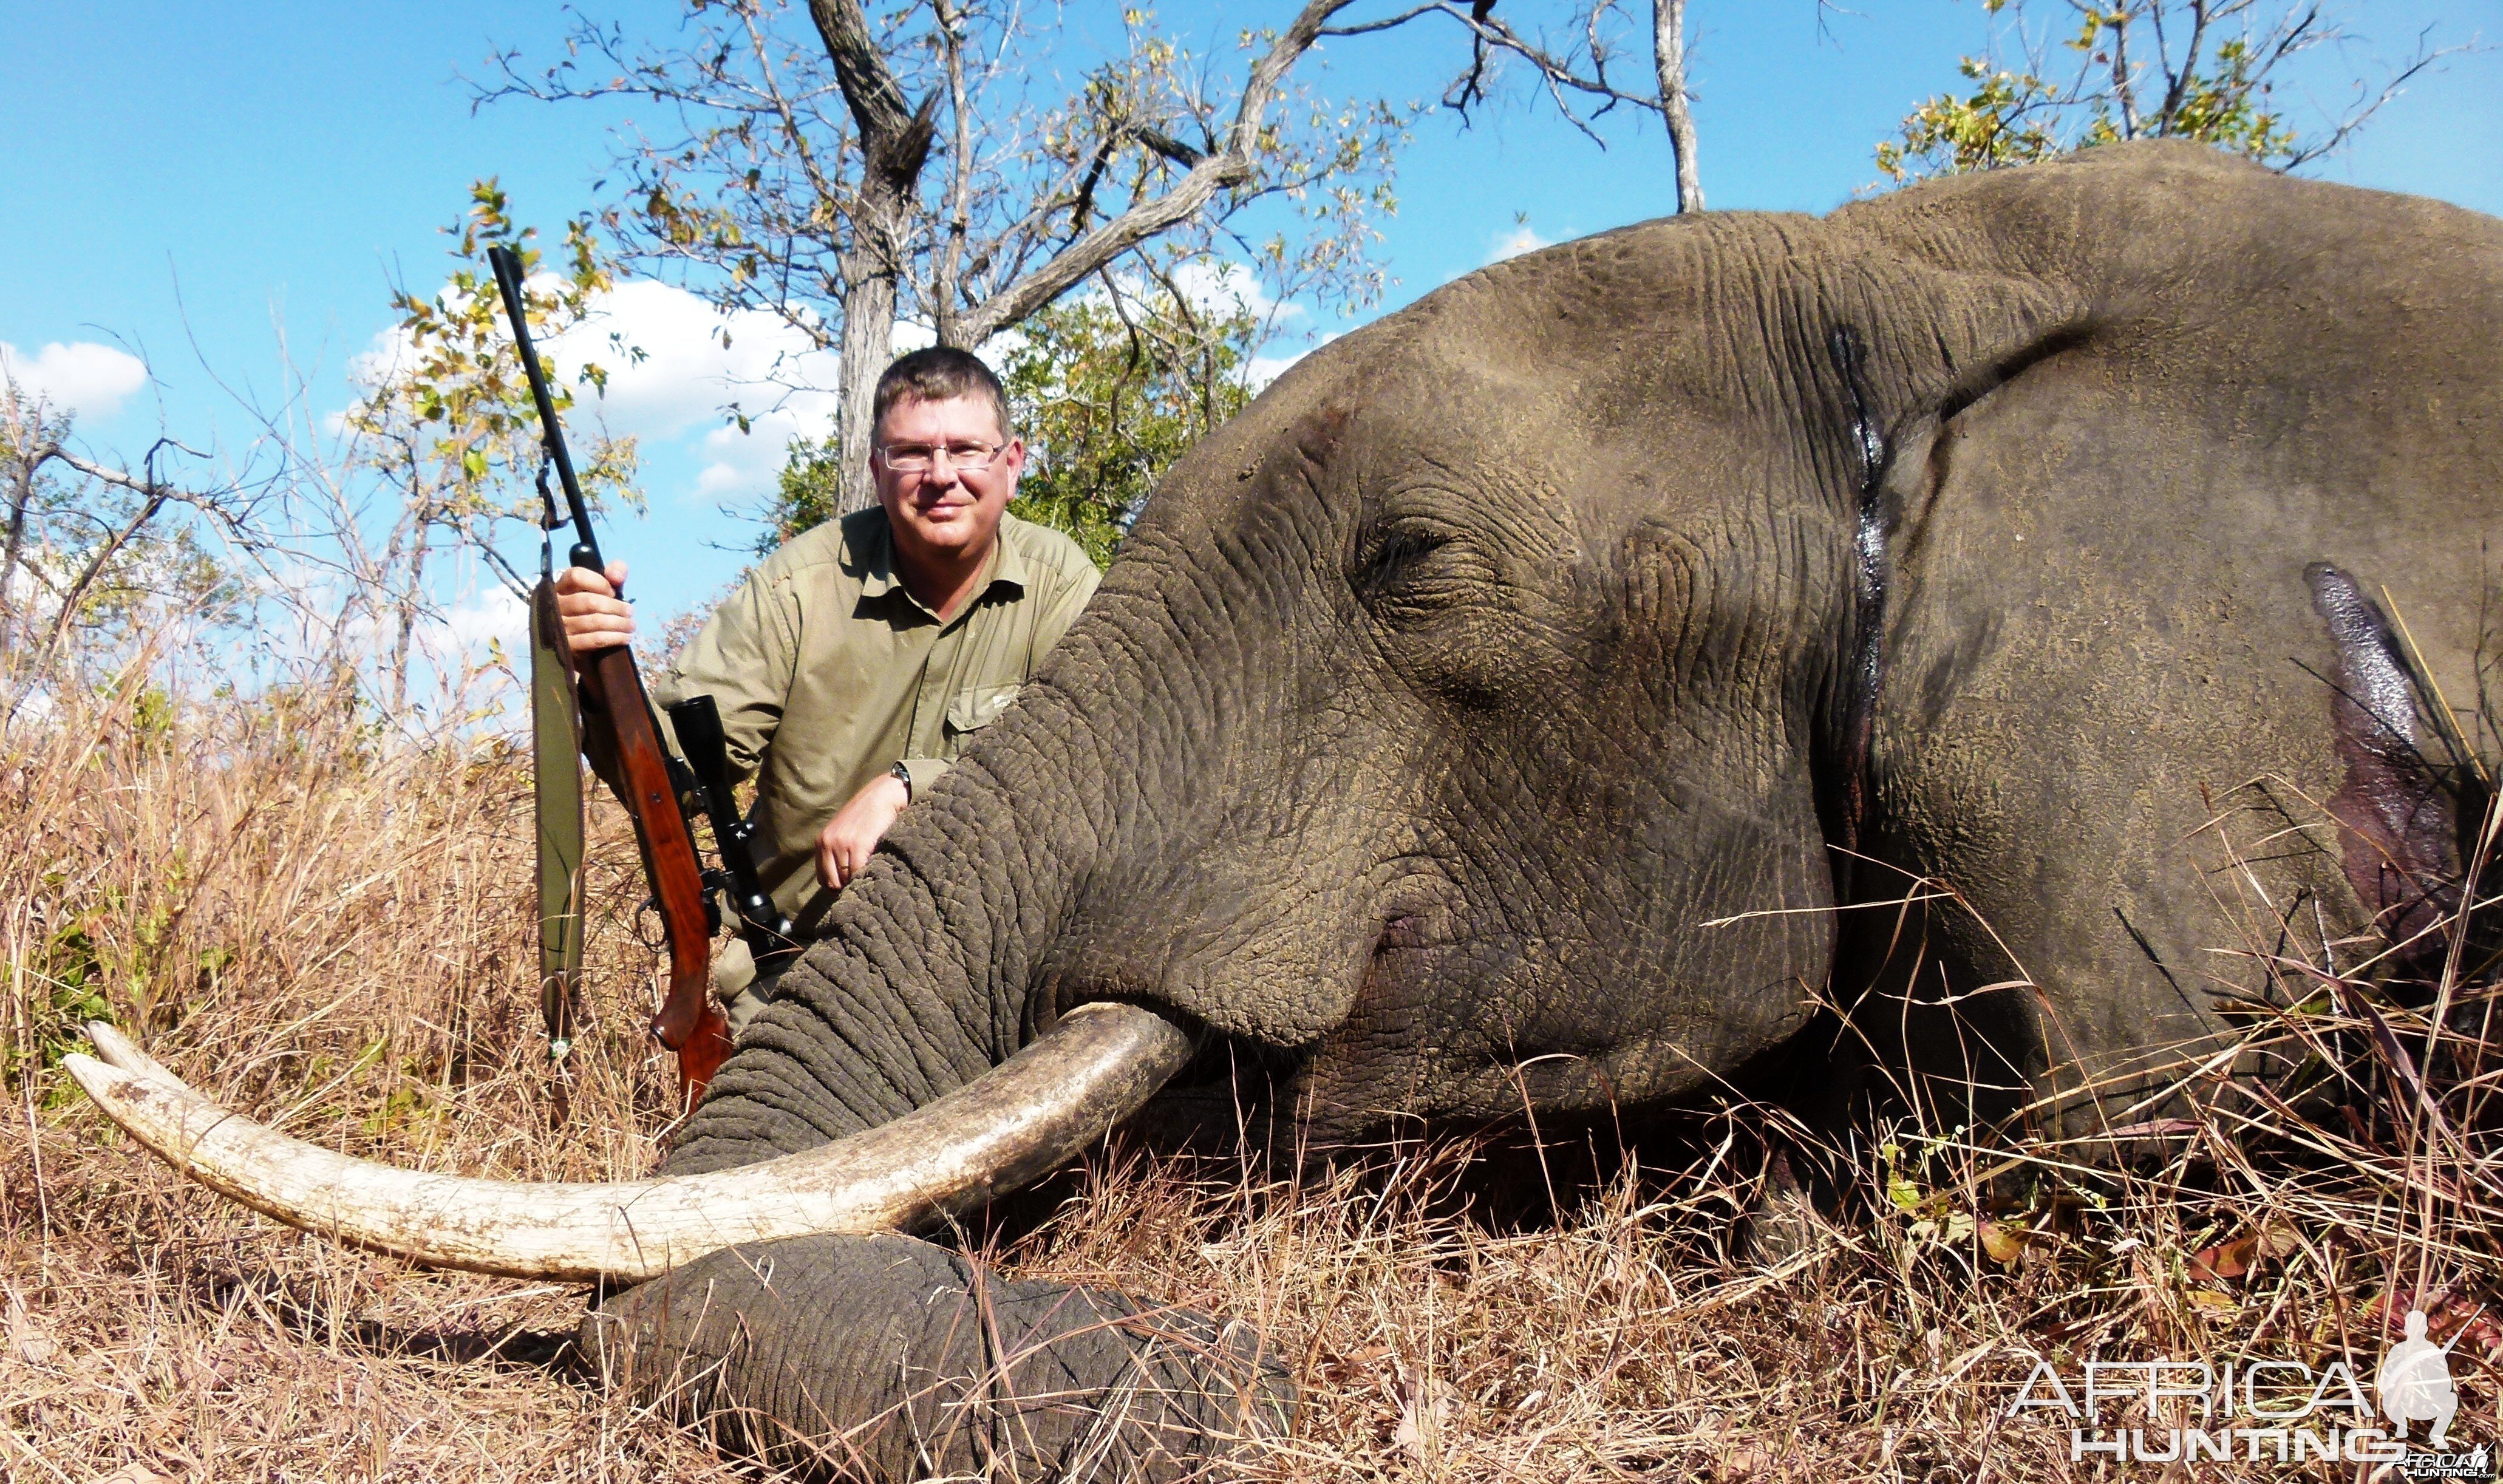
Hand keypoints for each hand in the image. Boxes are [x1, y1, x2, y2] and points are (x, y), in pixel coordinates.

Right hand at [552, 560, 634, 655]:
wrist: (582, 643)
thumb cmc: (595, 608)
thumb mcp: (606, 586)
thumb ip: (615, 572)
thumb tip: (616, 576)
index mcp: (562, 586)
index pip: (576, 576)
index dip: (599, 582)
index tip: (613, 592)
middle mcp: (556, 604)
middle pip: (588, 601)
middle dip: (615, 607)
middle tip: (630, 612)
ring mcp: (559, 626)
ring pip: (593, 622)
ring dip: (618, 624)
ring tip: (631, 626)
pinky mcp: (567, 646)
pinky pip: (594, 640)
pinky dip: (614, 638)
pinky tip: (625, 638)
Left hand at [817, 772, 910, 890]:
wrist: (882, 795)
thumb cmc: (866, 814)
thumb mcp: (843, 831)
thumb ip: (837, 851)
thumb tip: (842, 879)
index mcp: (822, 841)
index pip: (822, 877)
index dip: (836, 887)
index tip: (849, 888)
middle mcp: (828, 842)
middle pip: (832, 881)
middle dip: (845, 888)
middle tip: (860, 886)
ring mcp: (842, 843)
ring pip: (846, 878)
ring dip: (857, 882)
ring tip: (868, 879)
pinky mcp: (858, 844)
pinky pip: (858, 871)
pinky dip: (865, 876)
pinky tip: (874, 872)